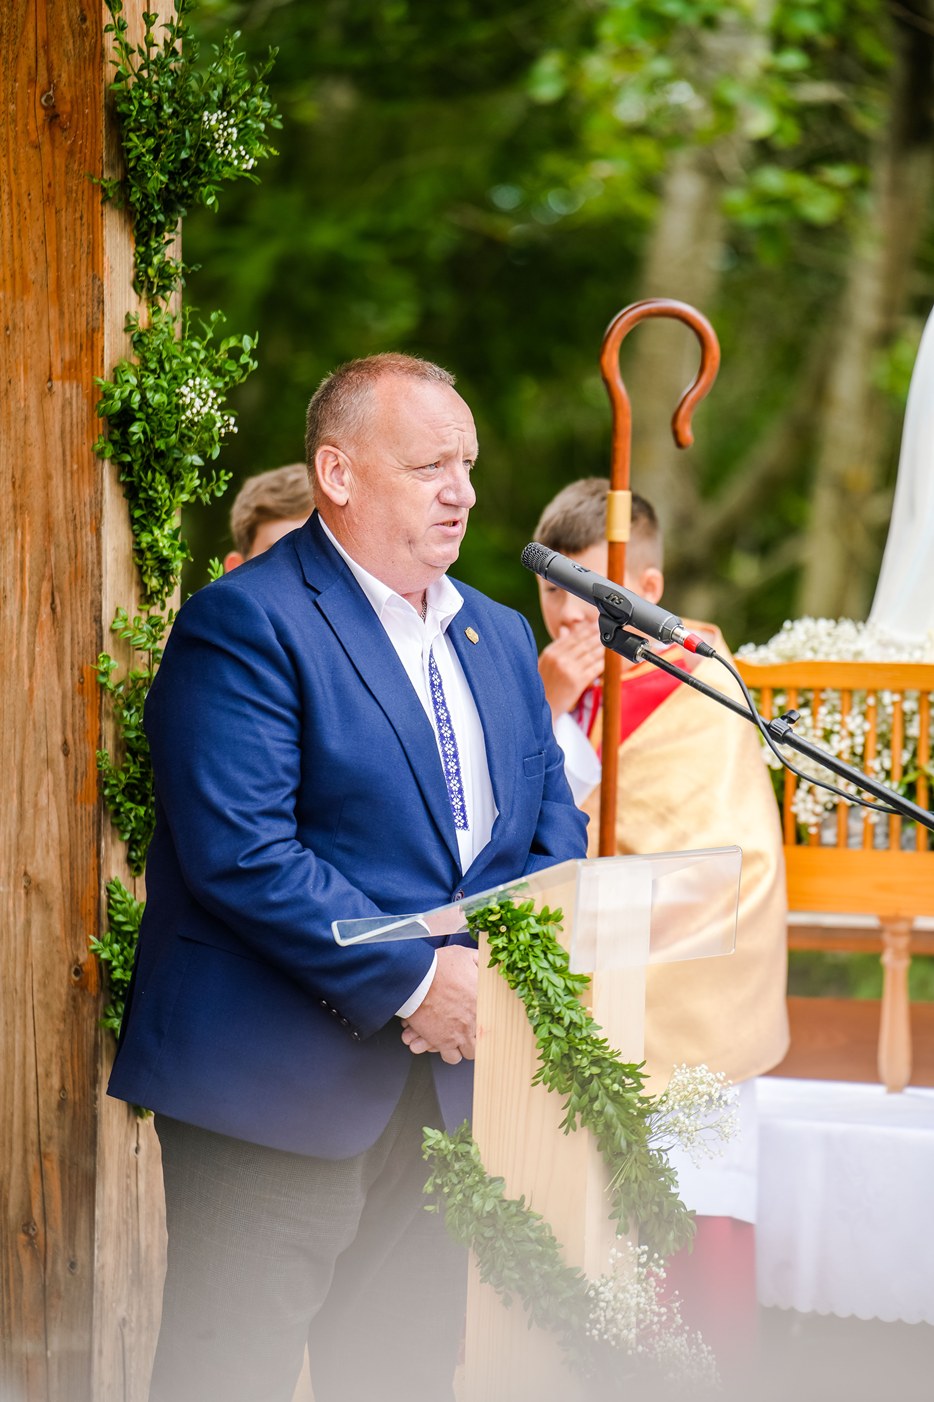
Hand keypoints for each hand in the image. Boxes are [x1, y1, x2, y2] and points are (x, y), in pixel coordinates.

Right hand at [400, 944, 477, 1063]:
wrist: (416, 978)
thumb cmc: (438, 966)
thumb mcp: (464, 955)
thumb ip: (480, 960)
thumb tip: (489, 963)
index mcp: (483, 1001)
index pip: (496, 1019)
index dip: (487, 1020)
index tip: (481, 1018)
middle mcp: (475, 1020)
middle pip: (483, 1039)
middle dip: (475, 1035)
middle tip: (468, 1030)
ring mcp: (460, 1033)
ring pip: (469, 1052)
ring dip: (464, 1046)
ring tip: (457, 1038)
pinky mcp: (443, 1041)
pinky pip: (451, 1058)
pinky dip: (448, 1053)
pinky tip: (444, 1044)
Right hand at [538, 625, 604, 719]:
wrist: (539, 707)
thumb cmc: (543, 686)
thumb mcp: (545, 663)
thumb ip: (557, 646)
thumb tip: (566, 631)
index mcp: (551, 652)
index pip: (572, 637)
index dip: (586, 629)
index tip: (596, 624)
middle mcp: (559, 658)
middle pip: (583, 643)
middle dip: (597, 635)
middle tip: (608, 629)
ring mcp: (568, 669)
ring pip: (591, 654)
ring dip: (603, 647)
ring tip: (612, 642)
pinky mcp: (577, 681)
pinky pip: (594, 668)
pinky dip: (603, 662)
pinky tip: (610, 658)